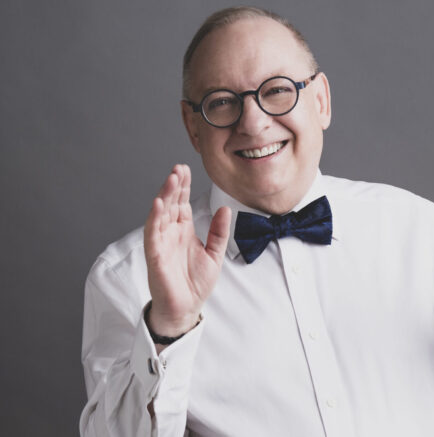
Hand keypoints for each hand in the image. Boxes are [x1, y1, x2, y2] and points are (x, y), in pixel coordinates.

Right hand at [144, 164, 230, 338]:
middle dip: (174, 185)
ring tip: (171, 179)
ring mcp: (161, 242)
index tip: (186, 169)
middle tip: (179, 168)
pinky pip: (153, 233)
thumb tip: (225, 209)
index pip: (181, 203)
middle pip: (170, 203)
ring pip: (160, 214)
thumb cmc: (196, 283)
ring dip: (164, 196)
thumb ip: (219, 232)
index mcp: (183, 230)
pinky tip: (159, 203)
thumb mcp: (215, 254)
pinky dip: (154, 218)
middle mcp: (171, 233)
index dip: (183, 186)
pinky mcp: (155, 254)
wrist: (187, 307)